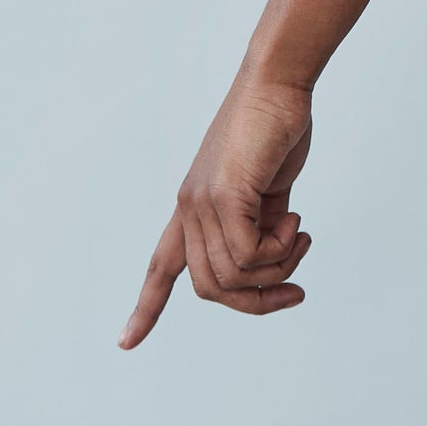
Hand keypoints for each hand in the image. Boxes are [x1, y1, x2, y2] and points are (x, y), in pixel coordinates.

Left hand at [120, 73, 314, 345]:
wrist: (278, 83)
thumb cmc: (276, 127)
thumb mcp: (267, 189)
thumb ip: (261, 222)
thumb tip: (270, 257)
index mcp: (194, 207)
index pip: (162, 265)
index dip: (146, 307)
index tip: (126, 342)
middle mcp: (190, 208)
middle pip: (209, 287)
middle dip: (257, 300)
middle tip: (296, 288)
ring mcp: (202, 202)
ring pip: (231, 276)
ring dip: (277, 270)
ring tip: (300, 237)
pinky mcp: (225, 195)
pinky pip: (248, 254)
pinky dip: (280, 250)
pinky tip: (296, 221)